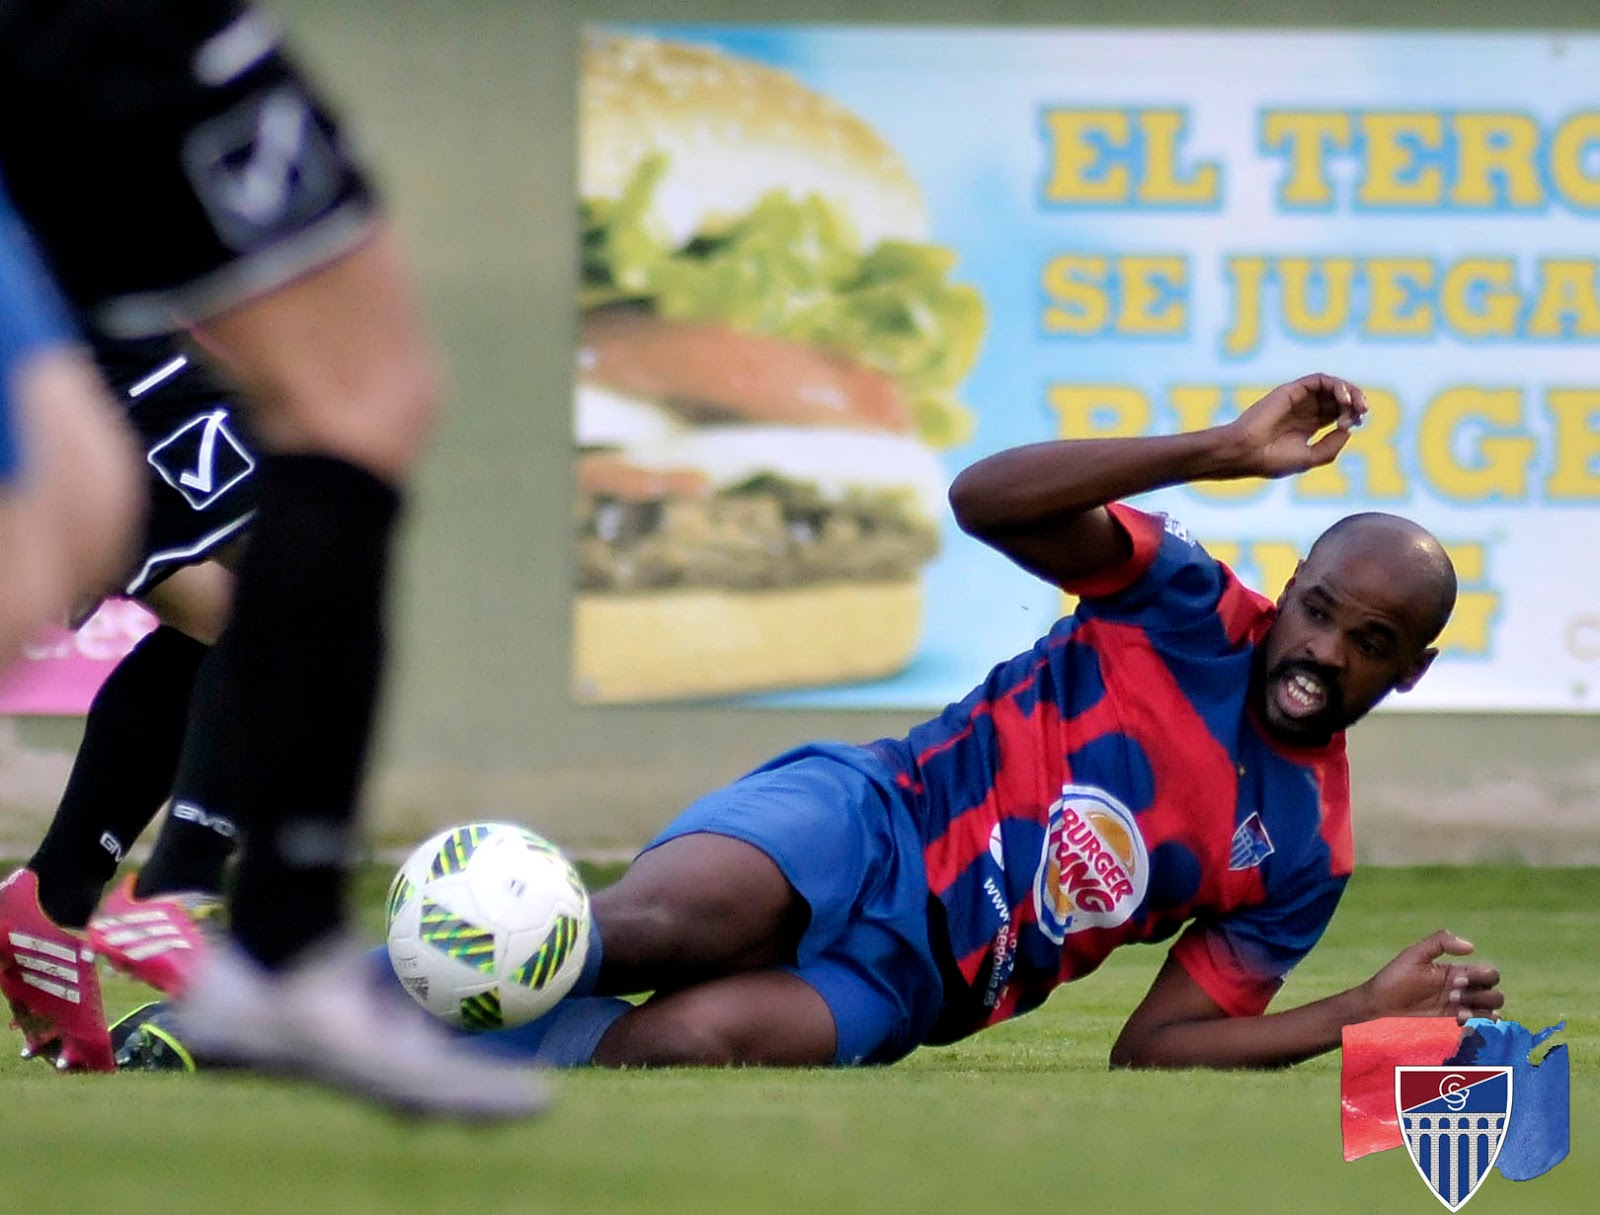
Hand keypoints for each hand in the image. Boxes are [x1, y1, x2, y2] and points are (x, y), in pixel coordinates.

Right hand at [1225, 373, 1367, 477]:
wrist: (1245, 452)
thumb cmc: (1272, 460)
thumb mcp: (1310, 457)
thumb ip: (1332, 445)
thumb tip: (1349, 428)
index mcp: (1308, 427)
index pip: (1338, 414)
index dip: (1351, 416)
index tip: (1352, 425)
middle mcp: (1304, 410)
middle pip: (1338, 398)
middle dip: (1355, 403)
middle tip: (1362, 412)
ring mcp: (1298, 399)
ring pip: (1332, 386)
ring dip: (1349, 392)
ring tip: (1354, 405)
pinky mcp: (1292, 391)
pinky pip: (1320, 380)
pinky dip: (1336, 385)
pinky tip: (1343, 398)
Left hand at [1360, 929, 1504, 1024]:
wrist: (1381, 1004)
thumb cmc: (1395, 977)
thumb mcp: (1415, 954)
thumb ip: (1440, 942)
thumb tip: (1471, 947)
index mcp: (1456, 971)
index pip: (1489, 973)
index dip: (1481, 976)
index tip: (1456, 980)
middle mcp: (1462, 988)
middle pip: (1495, 992)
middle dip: (1482, 995)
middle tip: (1454, 994)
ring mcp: (1458, 1006)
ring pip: (1491, 1009)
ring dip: (1481, 1009)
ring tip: (1458, 1011)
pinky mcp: (1452, 1020)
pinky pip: (1478, 1023)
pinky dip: (1476, 1022)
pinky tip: (1458, 1019)